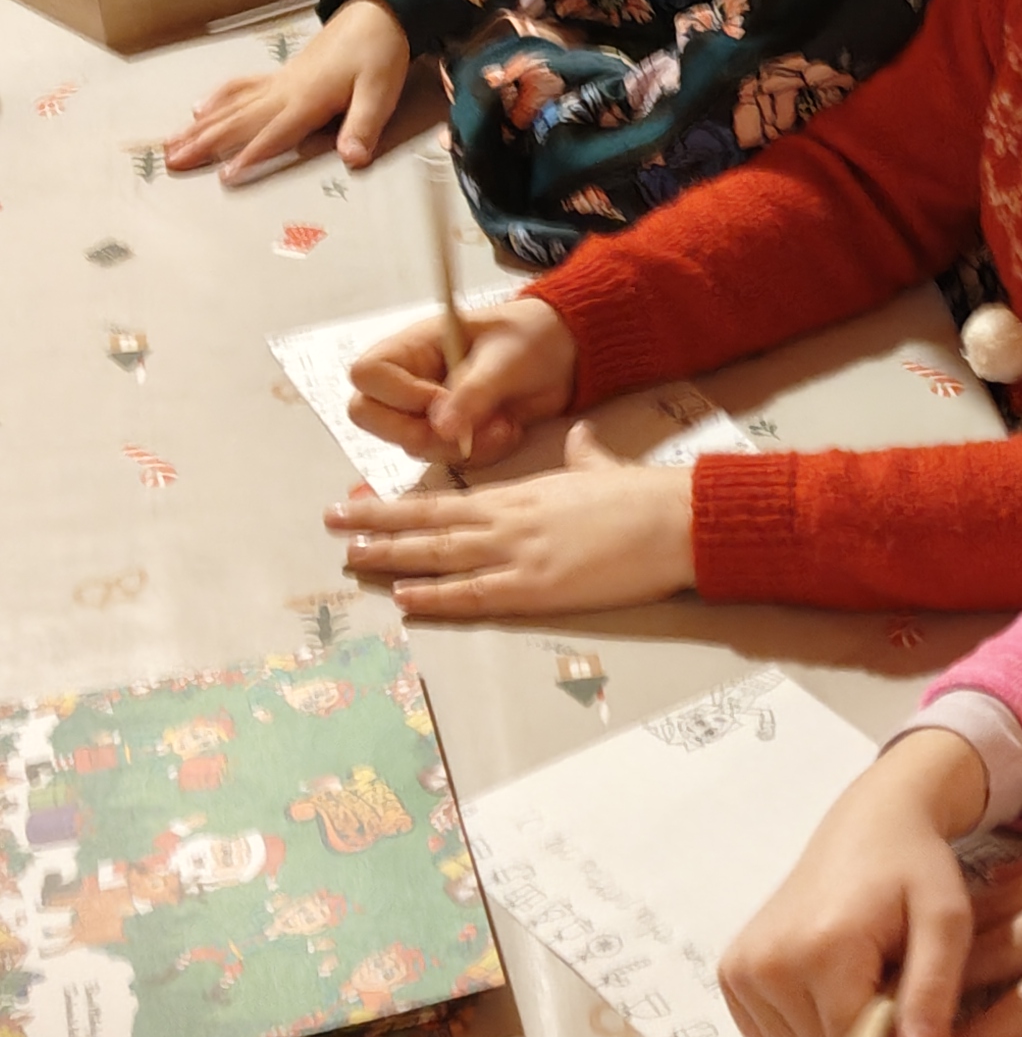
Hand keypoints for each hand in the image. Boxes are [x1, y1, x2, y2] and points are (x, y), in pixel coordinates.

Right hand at [163, 0, 410, 183]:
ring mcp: (279, 82)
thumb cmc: (379, 53)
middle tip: (171, 161)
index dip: (248, 156)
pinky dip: (217, 99)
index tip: (222, 176)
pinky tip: (197, 109)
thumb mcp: (380, 91)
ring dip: (201, 126)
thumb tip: (352, 159)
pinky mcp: (281, 75)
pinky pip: (240, 89)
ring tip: (171, 143)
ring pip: (232, 107)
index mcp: (307, 98)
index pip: (272, 133)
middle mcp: (285, 90)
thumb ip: (363, 126)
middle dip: (204, 143)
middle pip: (238, 121)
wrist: (376, 13)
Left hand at [329, 426, 692, 618]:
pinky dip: (435, 595)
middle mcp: (508, 520)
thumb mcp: (602, 469)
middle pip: (429, 522)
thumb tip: (580, 439)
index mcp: (521, 494)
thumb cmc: (644, 497)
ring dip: (391, 557)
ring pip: (440, 553)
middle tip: (332, 524)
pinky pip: (474, 593)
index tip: (366, 504)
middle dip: (376, 525)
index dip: (403, 506)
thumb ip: (583, 457)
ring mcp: (518, 552)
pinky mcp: (536, 586)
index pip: (448, 499)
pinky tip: (403, 597)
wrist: (674, 518)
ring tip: (350, 559)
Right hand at [344, 289, 577, 466]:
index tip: (442, 399)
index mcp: (412, 346)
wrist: (564, 356)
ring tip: (502, 424)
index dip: (398, 395)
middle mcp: (410, 379)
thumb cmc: (530, 338)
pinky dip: (479, 453)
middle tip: (464, 428)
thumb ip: (473, 391)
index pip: (367, 375)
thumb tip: (441, 426)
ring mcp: (426, 409)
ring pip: (409, 445)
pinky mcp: (449, 433)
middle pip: (370, 417)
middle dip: (419, 433)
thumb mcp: (505, 359)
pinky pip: (445, 458)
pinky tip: (507, 430)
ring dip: (458, 446)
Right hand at [719, 730, 989, 1036]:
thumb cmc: (914, 871)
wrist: (866, 828)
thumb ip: (934, 992)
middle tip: (898, 1005)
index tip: (925, 1029)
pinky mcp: (730, 975)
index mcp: (822, 949)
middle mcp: (768, 963)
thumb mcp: (946, 922)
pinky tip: (834, 997)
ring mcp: (741, 970)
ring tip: (867, 992)